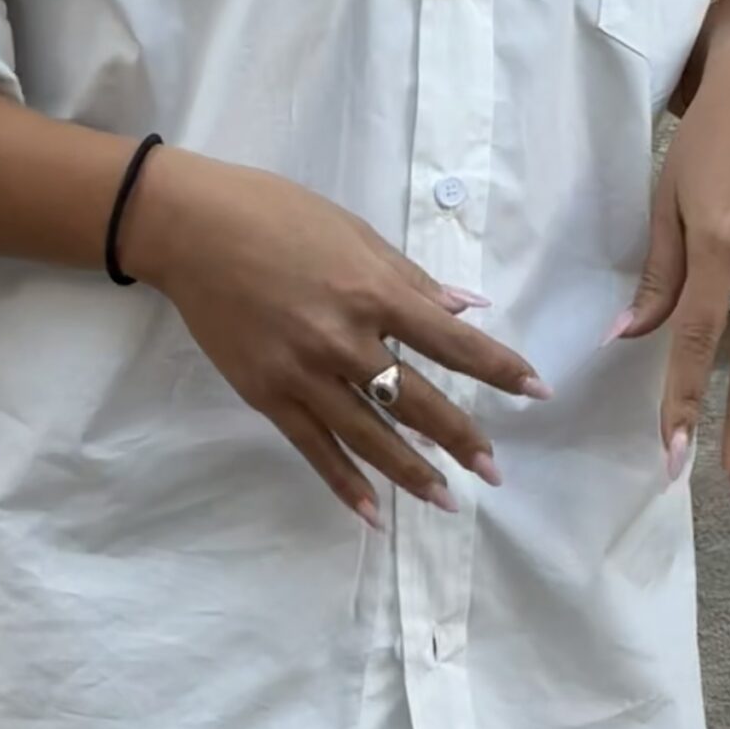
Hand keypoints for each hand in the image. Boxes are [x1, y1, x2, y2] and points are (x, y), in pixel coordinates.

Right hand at [118, 144, 551, 527]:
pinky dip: (345, 483)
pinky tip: (373, 513)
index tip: (537, 391)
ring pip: (370, 437)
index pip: (451, 342)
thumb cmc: (277, 215)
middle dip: (462, 437)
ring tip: (448, 500)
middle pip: (417, 400)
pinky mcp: (267, 395)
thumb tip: (468, 308)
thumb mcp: (354, 232)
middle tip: (496, 471)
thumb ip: (411, 278)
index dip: (499, 368)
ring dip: (413, 473)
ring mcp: (303, 373)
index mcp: (372, 291)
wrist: (192, 230)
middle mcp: (344, 339)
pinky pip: (314, 449)